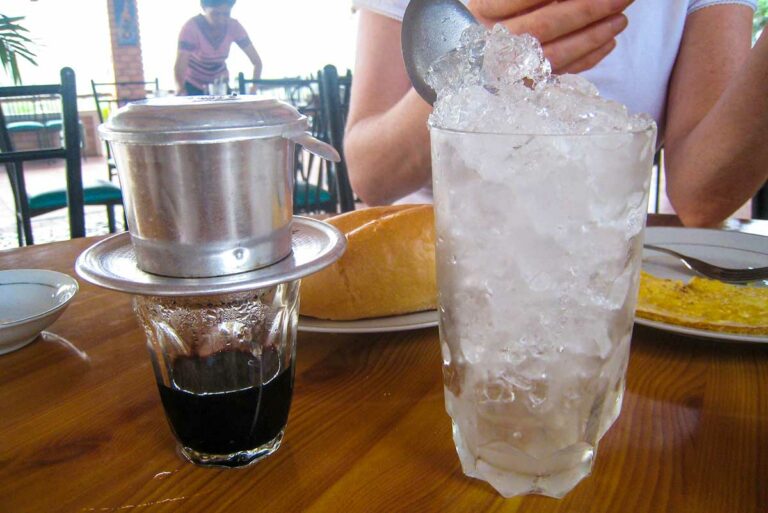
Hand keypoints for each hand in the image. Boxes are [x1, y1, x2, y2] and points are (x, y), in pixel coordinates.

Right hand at [468, 0, 631, 72]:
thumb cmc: (491, 24)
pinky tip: (608, 41)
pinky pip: (559, 74)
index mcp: (484, 12)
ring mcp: (507, 68)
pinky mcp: (523, 86)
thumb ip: (530, 1)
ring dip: (593, 37)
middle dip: (586, 10)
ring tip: (621, 19)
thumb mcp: (501, 4)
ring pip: (554, 54)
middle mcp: (492, 42)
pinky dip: (587, 59)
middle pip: (544, 26)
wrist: (468, 64)